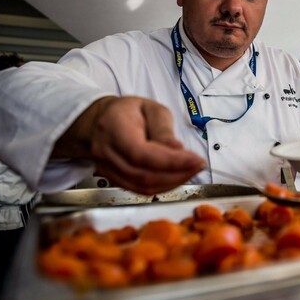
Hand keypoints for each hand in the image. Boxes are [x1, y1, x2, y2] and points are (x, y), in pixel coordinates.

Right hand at [54, 96, 206, 194]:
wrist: (100, 121)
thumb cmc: (128, 112)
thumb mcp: (151, 109)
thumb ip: (163, 130)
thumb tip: (176, 150)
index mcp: (114, 128)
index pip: (142, 153)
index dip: (171, 162)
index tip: (196, 160)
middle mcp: (106, 152)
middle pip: (143, 175)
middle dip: (177, 174)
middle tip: (198, 166)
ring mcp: (107, 169)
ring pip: (143, 187)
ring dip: (172, 182)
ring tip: (191, 171)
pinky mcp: (114, 179)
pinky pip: (140, 190)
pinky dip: (162, 186)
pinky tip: (177, 177)